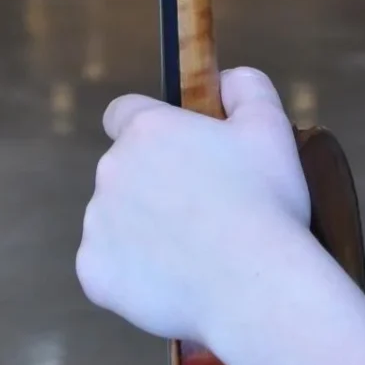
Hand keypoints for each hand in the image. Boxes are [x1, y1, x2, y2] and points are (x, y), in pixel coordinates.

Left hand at [77, 66, 314, 344]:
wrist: (254, 285)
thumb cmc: (265, 202)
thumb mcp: (270, 127)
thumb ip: (246, 87)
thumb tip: (226, 79)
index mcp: (146, 131)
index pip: (123, 113)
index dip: (150, 129)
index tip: (178, 153)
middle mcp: (111, 170)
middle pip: (124, 171)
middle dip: (153, 185)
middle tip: (202, 211)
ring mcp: (97, 224)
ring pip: (116, 220)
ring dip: (143, 230)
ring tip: (194, 254)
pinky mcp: (94, 272)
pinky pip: (108, 268)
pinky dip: (133, 275)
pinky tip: (174, 282)